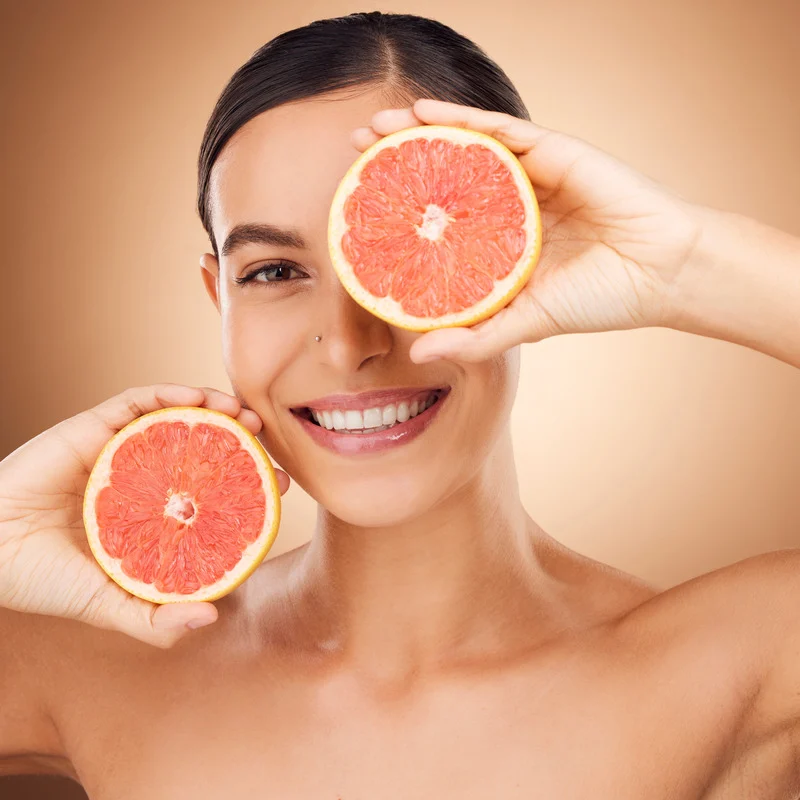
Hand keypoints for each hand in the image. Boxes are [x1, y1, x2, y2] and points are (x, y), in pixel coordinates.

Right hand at [0, 384, 288, 648]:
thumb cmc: (42, 582)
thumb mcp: (107, 605)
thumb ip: (154, 619)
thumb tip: (211, 617)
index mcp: (151, 514)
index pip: (210, 492)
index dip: (247, 484)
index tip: (278, 484)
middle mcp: (142, 477)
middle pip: (202, 449)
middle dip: (241, 442)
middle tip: (270, 444)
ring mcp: (120, 450)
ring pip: (176, 418)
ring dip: (215, 409)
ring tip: (246, 413)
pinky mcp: (93, 427)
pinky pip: (137, 402)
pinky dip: (170, 394)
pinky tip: (197, 399)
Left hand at [351, 98, 702, 361]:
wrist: (663, 272)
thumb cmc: (601, 297)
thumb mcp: (526, 322)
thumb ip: (475, 337)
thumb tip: (418, 357)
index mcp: (502, 240)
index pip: (441, 219)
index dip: (401, 211)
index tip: (362, 206)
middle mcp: (510, 202)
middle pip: (444, 176)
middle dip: (397, 163)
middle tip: (355, 154)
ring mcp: (531, 174)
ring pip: (465, 146)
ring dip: (418, 133)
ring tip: (375, 128)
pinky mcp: (554, 152)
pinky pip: (500, 130)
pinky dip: (461, 120)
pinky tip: (423, 113)